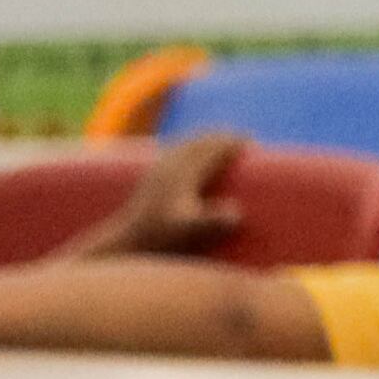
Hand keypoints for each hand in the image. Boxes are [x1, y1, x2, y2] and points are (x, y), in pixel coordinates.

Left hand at [111, 132, 247, 254]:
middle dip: (223, 136)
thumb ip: (214, 222)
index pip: (214, 146)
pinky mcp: (151, 175)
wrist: (126, 241)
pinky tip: (192, 154)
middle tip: (242, 140)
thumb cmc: (160, 237)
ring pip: (187, 142)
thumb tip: (237, 212)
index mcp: (185, 171)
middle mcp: (171, 164)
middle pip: (201, 139)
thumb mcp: (189, 231)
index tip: (252, 142)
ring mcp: (159, 167)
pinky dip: (190, 146)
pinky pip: (175, 150)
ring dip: (206, 139)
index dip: (234, 141)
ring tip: (221, 142)